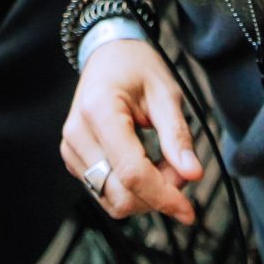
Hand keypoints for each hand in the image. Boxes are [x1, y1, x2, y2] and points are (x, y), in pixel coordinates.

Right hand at [60, 39, 202, 224]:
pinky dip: (132, 190)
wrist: (109, 54)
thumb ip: (177, 136)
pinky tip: (147, 167)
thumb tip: (193, 174)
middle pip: (120, 194)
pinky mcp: (73, 160)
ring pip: (112, 201)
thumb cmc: (137, 67)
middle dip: (157, 195)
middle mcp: (77, 134)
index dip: (163, 196)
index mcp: (99, 111)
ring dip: (146, 195)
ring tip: (165, 164)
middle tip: (182, 169)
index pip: (131, 173)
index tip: (189, 209)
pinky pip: (105, 193)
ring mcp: (71, 150)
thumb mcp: (166, 93)